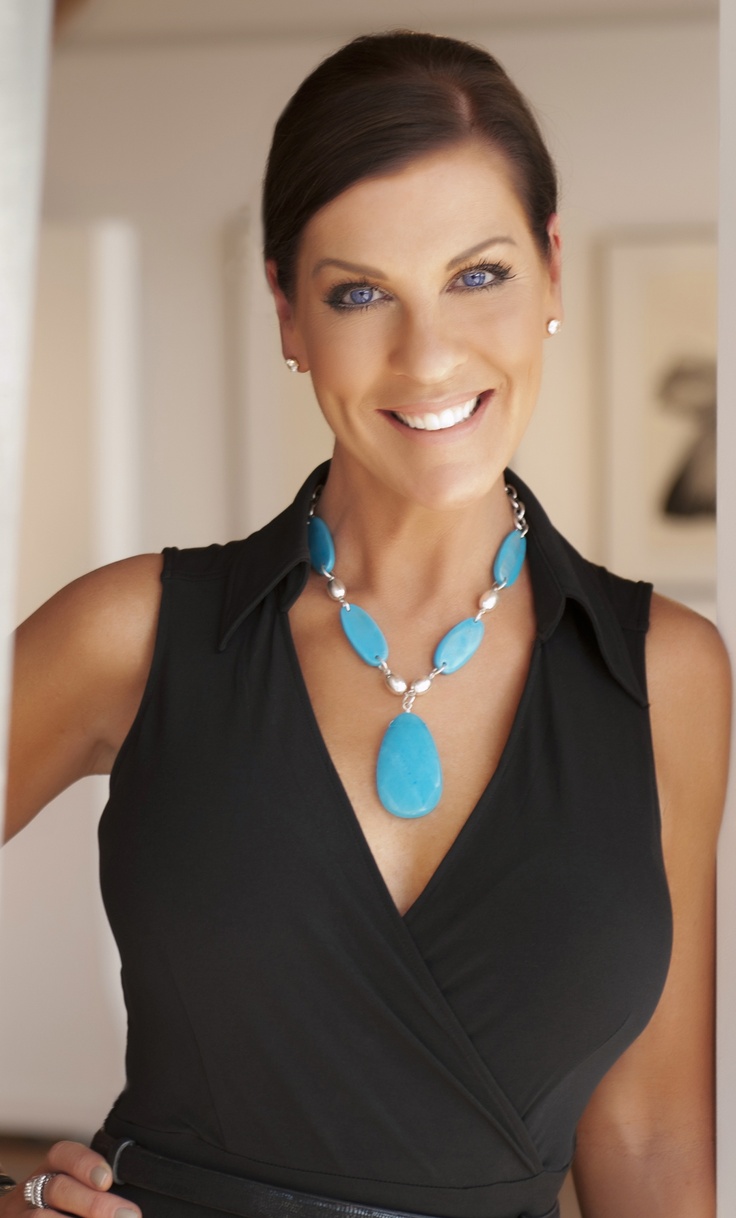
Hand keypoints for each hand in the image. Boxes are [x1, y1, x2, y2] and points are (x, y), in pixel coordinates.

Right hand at [0, 1141, 140, 1217]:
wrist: (24, 1216)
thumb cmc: (64, 1203)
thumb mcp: (76, 1186)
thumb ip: (99, 1188)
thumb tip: (131, 1205)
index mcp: (52, 1167)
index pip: (64, 1154)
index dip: (85, 1163)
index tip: (108, 1179)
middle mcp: (32, 1187)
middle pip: (58, 1188)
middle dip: (94, 1203)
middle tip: (127, 1215)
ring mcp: (21, 1212)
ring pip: (42, 1217)